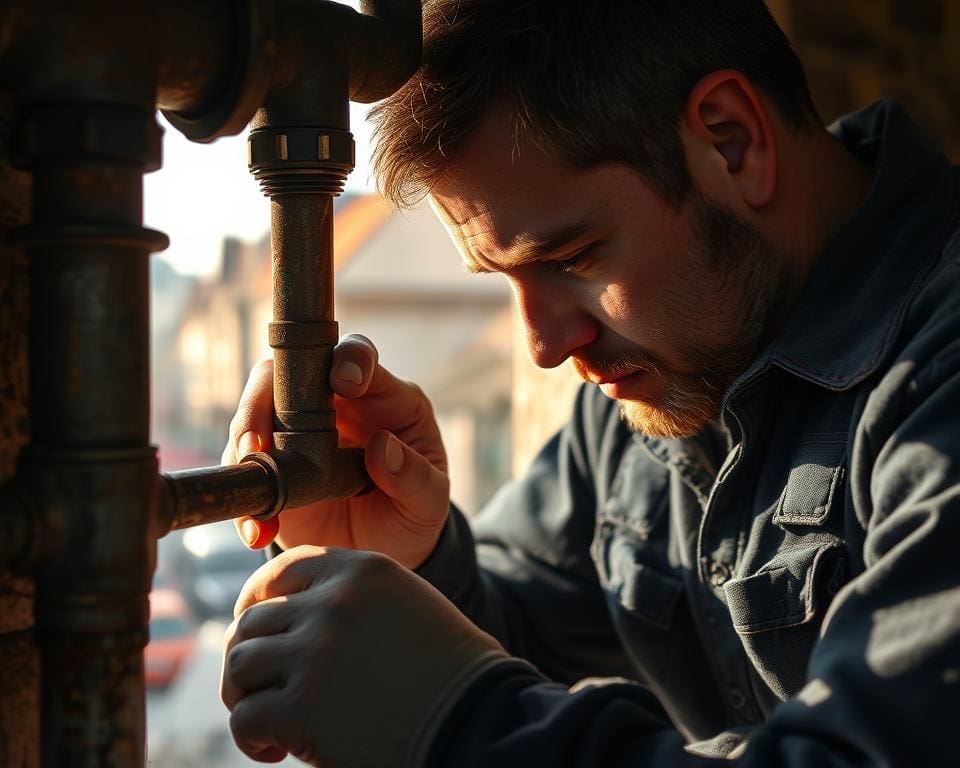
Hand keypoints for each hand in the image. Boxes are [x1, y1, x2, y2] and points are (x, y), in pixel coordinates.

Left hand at [220, 546, 512, 765]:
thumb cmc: (446, 672)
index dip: (256, 603)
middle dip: (251, 661)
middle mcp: (334, 602)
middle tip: (266, 692)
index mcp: (361, 570)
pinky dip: (252, 739)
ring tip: (270, 722)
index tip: (258, 635)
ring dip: (245, 697)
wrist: (476, 719)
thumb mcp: (404, 606)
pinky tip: (278, 750)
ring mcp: (316, 651)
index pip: (281, 571)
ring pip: (240, 665)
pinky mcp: (304, 706)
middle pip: (252, 622)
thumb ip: (349, 601)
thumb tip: (281, 624)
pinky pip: (246, 718)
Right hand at [221, 335, 448, 568]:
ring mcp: (297, 431)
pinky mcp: (272, 466)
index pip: (360, 356)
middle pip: (288, 372)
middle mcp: (335, 404)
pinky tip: (257, 528)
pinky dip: (244, 496)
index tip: (343, 382)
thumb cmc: (413, 511)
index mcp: (383, 398)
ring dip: (244, 441)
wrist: (384, 550)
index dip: (349, 359)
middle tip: (259, 440)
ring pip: (257, 412)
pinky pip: (244, 466)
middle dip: (266, 397)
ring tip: (249, 474)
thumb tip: (382, 447)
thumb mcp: (429, 501)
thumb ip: (415, 476)